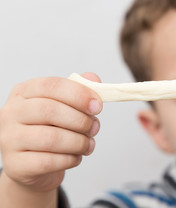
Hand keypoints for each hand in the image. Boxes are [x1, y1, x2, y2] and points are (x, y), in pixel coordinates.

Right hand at [0, 72, 102, 191]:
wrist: (32, 164)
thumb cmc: (50, 130)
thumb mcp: (63, 106)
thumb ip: (79, 90)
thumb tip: (93, 79)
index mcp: (24, 92)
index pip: (52, 85)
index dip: (79, 94)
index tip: (97, 106)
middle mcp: (12, 112)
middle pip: (50, 110)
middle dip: (81, 120)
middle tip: (94, 128)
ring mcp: (9, 139)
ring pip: (51, 138)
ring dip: (78, 142)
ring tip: (88, 144)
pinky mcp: (15, 164)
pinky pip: (48, 161)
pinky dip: (70, 159)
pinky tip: (76, 157)